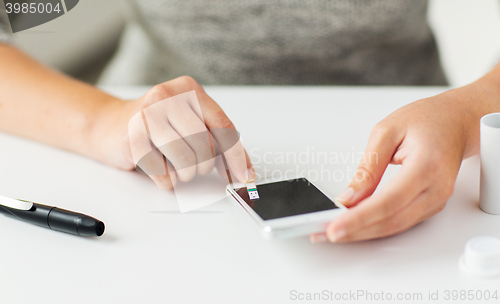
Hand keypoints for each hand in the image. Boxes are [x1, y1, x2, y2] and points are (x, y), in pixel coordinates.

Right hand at [97, 76, 254, 188]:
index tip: (244, 176)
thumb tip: (244, 171)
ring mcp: (148, 114)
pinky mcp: (132, 137)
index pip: (223, 125)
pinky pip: (164, 172)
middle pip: (205, 145)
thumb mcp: (189, 123)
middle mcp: (169, 96)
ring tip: (178, 168)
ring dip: (186, 174)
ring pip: (186, 159)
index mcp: (189, 89)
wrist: (109, 125)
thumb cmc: (155, 126)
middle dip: (204, 165)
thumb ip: (218, 141)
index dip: (236, 156)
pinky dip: (167, 180)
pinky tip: (161, 168)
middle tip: (195, 166)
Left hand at [310, 81, 498, 242]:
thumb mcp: (386, 132)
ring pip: (395, 226)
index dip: (359, 218)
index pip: (389, 201)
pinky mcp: (430, 205)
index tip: (335, 226)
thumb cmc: (426, 120)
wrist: (455, 121)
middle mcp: (436, 188)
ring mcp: (436, 200)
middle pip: (391, 221)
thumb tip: (349, 196)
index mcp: (427, 166)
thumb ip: (368, 167)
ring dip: (363, 233)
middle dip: (355, 231)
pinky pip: (400, 221)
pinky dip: (375, 226)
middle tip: (324, 232)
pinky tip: (355, 225)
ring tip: (333, 231)